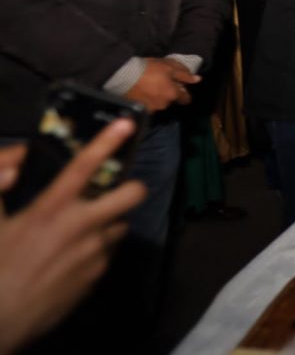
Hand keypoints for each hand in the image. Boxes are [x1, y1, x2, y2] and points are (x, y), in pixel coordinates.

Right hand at [0, 120, 146, 352]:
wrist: (1, 321)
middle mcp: (81, 227)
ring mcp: (94, 253)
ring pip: (121, 226)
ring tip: (84, 230)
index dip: (107, 141)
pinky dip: (98, 250)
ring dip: (110, 222)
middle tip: (116, 191)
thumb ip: (0, 187)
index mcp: (51, 210)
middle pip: (132, 194)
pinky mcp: (97, 276)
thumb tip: (15, 162)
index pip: (84, 166)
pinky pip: (108, 254)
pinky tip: (73, 258)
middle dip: (130, 188)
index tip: (127, 123)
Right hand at [124, 58, 199, 111]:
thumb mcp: (169, 67)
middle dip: (170, 94)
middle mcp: (164, 105)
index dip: (184, 93)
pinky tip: (143, 92)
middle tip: (161, 83)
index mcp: (173, 94)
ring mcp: (152, 109)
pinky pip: (149, 106)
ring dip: (158, 97)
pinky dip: (148, 101)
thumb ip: (184, 75)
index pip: (186, 99)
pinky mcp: (140, 110)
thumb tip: (198, 80)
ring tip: (150, 87)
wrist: (123, 75)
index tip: (180, 87)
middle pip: (172, 101)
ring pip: (160, 103)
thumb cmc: (148, 69)